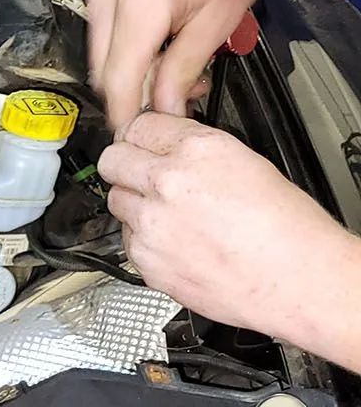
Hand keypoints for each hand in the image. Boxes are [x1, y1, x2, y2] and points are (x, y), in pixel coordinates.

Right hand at [86, 0, 278, 127]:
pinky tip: (161, 50)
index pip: (118, 82)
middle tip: (172, 101)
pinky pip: (106, 35)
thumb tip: (165, 109)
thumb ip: (185, 68)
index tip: (134, 137)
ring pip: (102, 57)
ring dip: (132, 75)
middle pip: (104, 73)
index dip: (125, 116)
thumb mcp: (218, 18)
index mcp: (139, 8)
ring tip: (175, 71)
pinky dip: (129, 52)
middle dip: (134, 96)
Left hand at [100, 113, 360, 367]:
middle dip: (125, 164)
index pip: (139, 125)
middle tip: (142, 173)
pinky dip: (143, 239)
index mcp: (198, 150)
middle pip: (112, 160)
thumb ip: (198, 152)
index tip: (144, 144)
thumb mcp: (248, 164)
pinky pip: (127, 239)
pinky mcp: (144, 260)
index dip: (143, 136)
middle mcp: (167, 183)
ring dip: (134, 203)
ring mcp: (150, 224)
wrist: (295, 282)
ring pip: (115, 200)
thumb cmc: (286, 230)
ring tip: (169, 214)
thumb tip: (170, 149)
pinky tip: (175, 242)